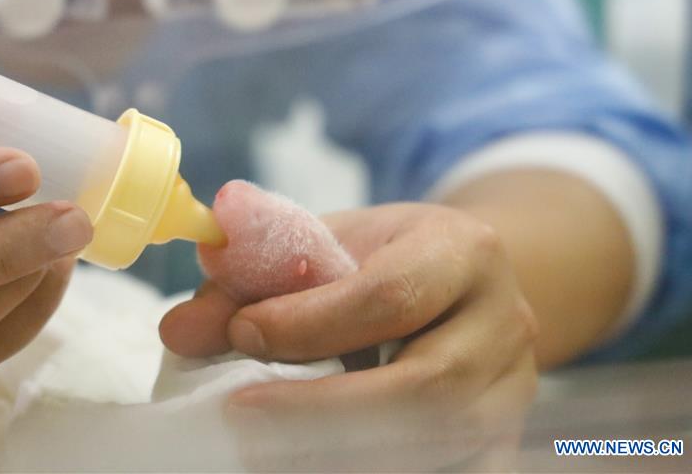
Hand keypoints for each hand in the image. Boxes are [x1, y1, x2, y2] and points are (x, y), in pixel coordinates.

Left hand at [160, 203, 538, 470]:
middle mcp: (504, 322)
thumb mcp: (326, 242)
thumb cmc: (387, 256)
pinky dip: (380, 466)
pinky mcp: (506, 438)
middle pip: (426, 385)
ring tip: (264, 448)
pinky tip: (314, 460)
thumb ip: (252, 276)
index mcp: (464, 250)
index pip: (391, 295)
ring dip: (343, 451)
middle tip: (239, 413)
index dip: (311, 323)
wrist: (464, 282)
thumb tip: (178, 329)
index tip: (241, 334)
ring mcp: (513, 389)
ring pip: (442, 440)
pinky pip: (457, 470)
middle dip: (322, 408)